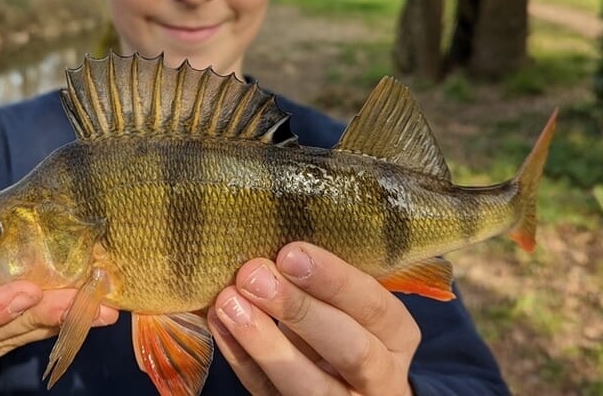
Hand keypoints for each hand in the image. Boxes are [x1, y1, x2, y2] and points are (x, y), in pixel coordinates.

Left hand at [207, 242, 419, 395]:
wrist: (351, 384)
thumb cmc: (346, 322)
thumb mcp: (352, 303)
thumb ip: (325, 280)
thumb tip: (274, 237)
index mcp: (397, 336)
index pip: (375, 307)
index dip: (335, 280)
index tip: (290, 252)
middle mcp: (381, 377)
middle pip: (350, 349)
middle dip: (299, 310)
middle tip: (254, 276)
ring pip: (309, 385)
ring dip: (264, 342)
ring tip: (229, 302)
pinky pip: (268, 394)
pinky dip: (241, 359)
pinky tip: (220, 322)